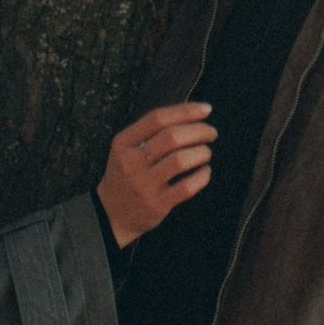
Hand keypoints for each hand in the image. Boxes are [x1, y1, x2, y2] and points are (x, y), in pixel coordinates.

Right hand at [98, 102, 215, 245]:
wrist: (111, 215)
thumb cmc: (126, 175)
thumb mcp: (126, 149)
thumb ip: (150, 132)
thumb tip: (190, 114)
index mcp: (123, 143)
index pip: (157, 118)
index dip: (186, 111)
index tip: (206, 109)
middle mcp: (131, 162)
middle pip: (171, 137)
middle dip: (198, 131)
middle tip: (211, 132)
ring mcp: (143, 185)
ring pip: (180, 160)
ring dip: (201, 152)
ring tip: (206, 152)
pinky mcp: (156, 205)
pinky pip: (186, 187)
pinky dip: (201, 177)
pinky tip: (205, 172)